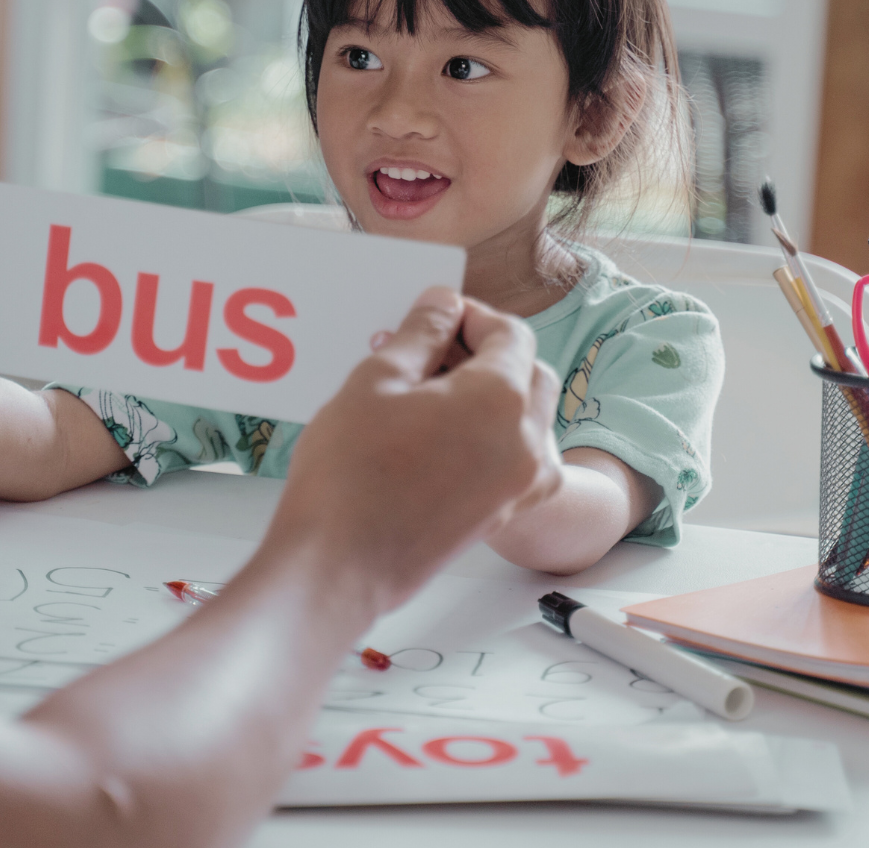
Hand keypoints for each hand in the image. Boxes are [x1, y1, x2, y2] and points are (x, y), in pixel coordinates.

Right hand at [269, 288, 563, 614]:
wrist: (340, 565)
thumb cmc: (350, 474)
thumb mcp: (377, 380)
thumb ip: (420, 334)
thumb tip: (442, 304)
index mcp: (501, 398)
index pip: (510, 334)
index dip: (472, 316)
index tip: (435, 317)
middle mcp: (525, 441)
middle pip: (528, 373)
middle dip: (487, 353)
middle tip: (430, 351)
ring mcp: (519, 484)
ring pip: (525, 417)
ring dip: (492, 395)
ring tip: (428, 394)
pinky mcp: (502, 514)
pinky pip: (514, 458)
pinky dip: (491, 436)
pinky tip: (437, 436)